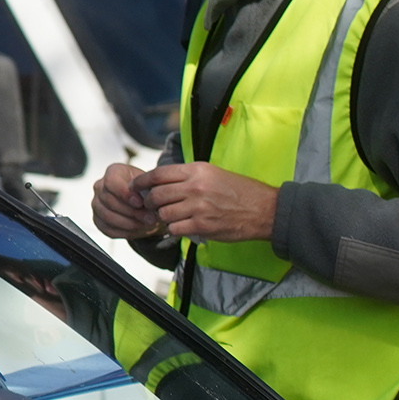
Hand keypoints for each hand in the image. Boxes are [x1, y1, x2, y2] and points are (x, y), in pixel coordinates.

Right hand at [93, 162, 162, 238]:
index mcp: (113, 172)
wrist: (146, 204)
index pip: (111, 182)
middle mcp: (100, 187)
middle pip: (109, 200)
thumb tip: (143, 204)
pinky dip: (125, 232)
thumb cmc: (147, 191)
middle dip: (132, 212)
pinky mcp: (98, 221)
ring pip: (108, 216)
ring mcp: (97, 204)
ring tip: (147, 225)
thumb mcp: (150, 186)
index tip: (140, 203)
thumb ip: (146, 192)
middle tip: (150, 219)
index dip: (125, 194)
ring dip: (130, 223)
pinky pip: (108, 229)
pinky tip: (139, 229)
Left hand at [138, 162, 279, 242]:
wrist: (264, 209)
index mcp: (197, 170)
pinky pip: (175, 228)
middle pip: (156, 195)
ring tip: (172, 216)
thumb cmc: (240, 191)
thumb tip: (161, 181)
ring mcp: (198, 207)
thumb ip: (188, 176)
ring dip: (163, 217)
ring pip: (163, 213)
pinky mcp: (202, 225)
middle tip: (153, 206)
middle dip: (150, 203)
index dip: (142, 182)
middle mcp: (195, 187)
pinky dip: (175, 229)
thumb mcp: (214, 173)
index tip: (135, 187)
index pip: (158, 174)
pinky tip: (182, 226)